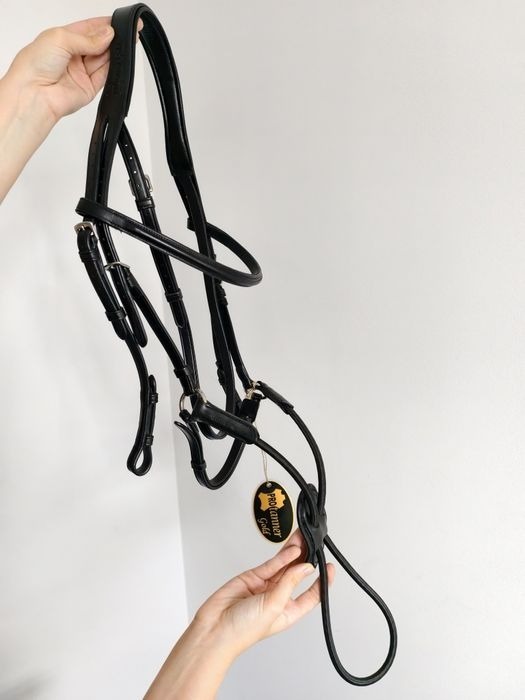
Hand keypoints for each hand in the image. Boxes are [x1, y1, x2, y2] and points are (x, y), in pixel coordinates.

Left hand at [0, 16, 140, 202]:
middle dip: (113, 37)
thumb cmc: (35, 64)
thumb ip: (88, 38)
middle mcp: (73, 55)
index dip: (105, 24)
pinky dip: (114, 68)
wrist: (34, 94)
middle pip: (99, 44)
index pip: (89, 28)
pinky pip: (106, 75)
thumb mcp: (61, 38)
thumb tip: (108, 34)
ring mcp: (82, 72)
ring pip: (105, 59)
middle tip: (126, 32)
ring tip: (123, 44)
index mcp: (63, 38)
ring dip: (114, 52)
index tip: (121, 21)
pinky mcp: (89, 88)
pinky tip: (119, 59)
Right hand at [192, 529, 335, 657]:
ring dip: (295, 553)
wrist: (214, 629)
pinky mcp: (252, 577)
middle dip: (307, 560)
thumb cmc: (242, 631)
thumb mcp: (274, 606)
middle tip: (315, 544)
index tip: (330, 568)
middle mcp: (278, 598)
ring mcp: (265, 587)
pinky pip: (271, 564)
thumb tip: (305, 567)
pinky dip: (282, 556)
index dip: (322, 581)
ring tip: (305, 539)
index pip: (311, 595)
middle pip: (297, 576)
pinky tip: (292, 549)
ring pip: (284, 566)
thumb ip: (289, 583)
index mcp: (288, 612)